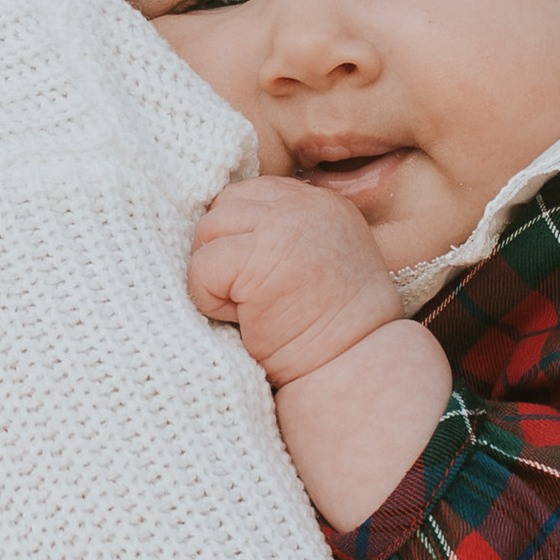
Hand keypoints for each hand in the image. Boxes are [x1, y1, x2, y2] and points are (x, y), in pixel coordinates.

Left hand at [190, 171, 407, 391]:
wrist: (356, 364)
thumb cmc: (333, 329)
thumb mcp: (319, 261)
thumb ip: (284, 234)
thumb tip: (222, 228)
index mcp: (320, 202)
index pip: (250, 194)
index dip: (239, 236)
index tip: (255, 277)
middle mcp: (304, 204)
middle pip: (223, 206)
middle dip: (222, 252)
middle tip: (251, 297)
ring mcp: (283, 225)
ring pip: (208, 231)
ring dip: (214, 276)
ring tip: (249, 308)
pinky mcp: (259, 257)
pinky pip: (203, 266)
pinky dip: (209, 299)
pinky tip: (244, 320)